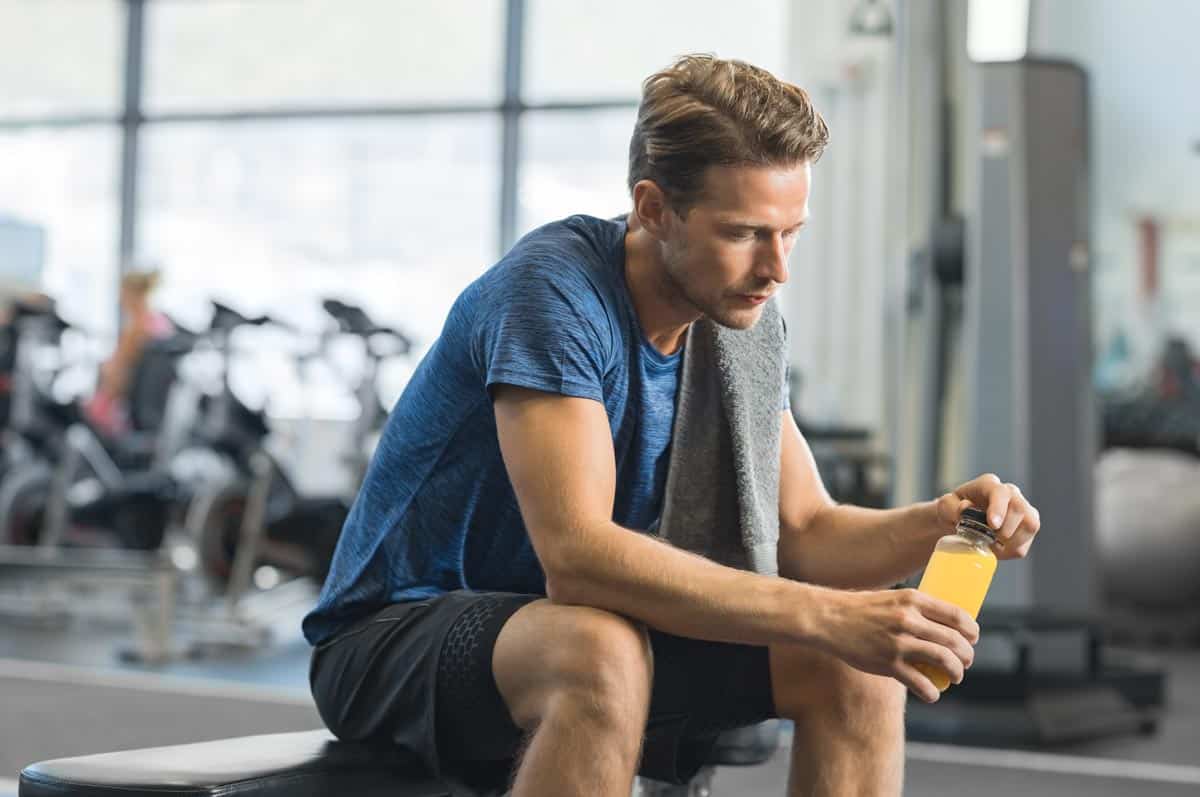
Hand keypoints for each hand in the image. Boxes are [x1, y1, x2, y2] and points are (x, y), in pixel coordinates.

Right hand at [819, 588, 978, 702]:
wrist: (829, 618)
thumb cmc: (860, 609)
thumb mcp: (892, 597)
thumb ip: (914, 608)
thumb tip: (940, 623)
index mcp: (912, 600)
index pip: (957, 615)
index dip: (971, 629)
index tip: (973, 637)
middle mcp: (909, 619)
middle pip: (954, 640)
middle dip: (967, 654)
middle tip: (966, 661)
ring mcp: (899, 642)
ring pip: (943, 660)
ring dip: (956, 671)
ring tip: (956, 676)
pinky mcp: (888, 663)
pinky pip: (921, 683)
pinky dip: (932, 692)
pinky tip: (932, 693)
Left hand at [935, 473, 1040, 559]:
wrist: (960, 522)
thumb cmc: (953, 511)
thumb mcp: (944, 507)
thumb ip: (950, 506)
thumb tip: (966, 508)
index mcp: (989, 485)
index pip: (1000, 492)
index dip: (999, 508)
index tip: (993, 525)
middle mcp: (1011, 494)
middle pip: (1019, 508)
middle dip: (1005, 528)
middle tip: (989, 539)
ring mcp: (1023, 510)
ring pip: (1030, 525)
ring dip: (1010, 541)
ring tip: (991, 543)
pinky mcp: (1027, 527)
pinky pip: (1025, 543)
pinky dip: (1009, 550)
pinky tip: (996, 547)